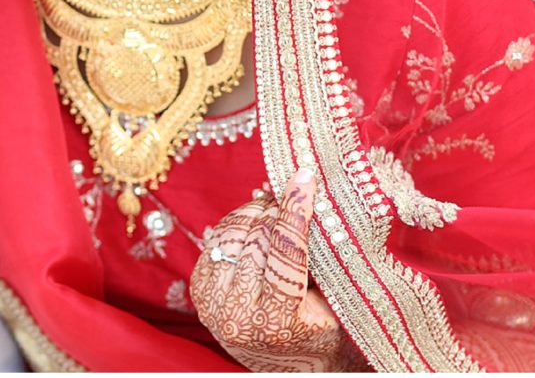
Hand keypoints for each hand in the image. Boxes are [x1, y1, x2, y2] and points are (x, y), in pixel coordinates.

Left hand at [189, 167, 357, 370]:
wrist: (289, 362)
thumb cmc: (323, 330)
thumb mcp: (334, 302)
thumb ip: (322, 258)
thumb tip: (308, 192)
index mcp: (277, 322)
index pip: (284, 251)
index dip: (296, 209)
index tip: (305, 176)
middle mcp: (236, 315)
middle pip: (257, 238)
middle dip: (277, 207)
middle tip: (293, 189)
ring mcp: (212, 303)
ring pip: (232, 234)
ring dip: (255, 211)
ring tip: (276, 202)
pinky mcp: (200, 291)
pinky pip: (217, 240)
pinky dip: (238, 223)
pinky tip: (256, 218)